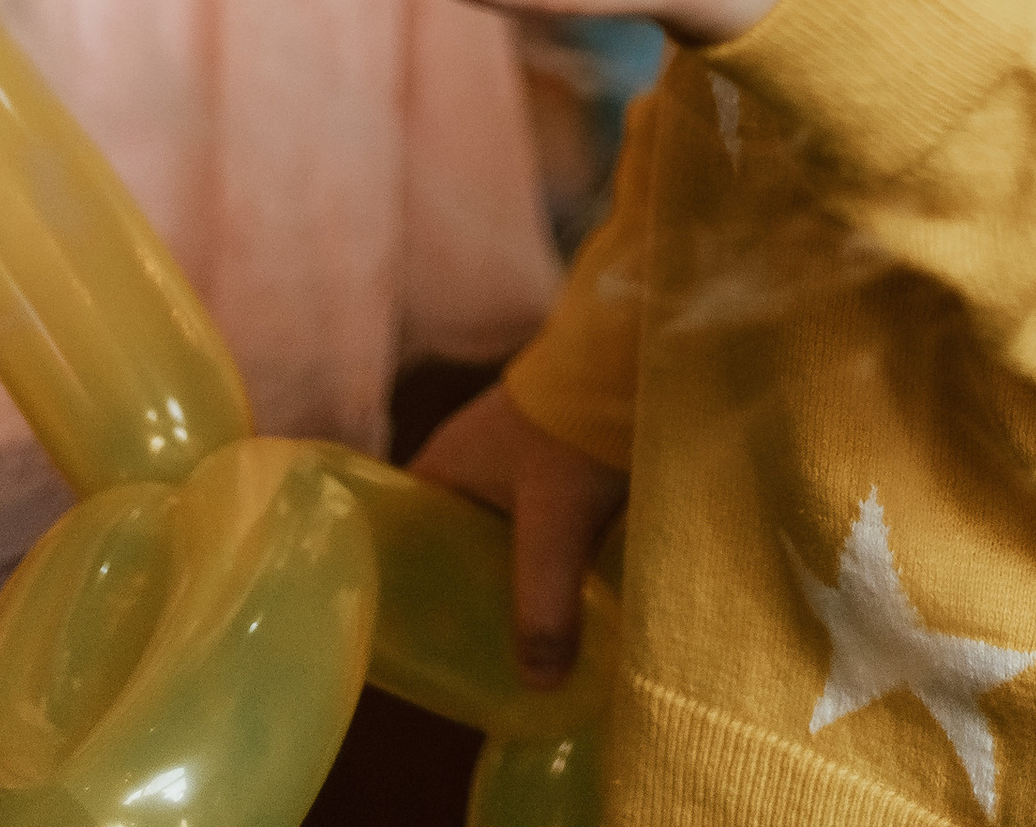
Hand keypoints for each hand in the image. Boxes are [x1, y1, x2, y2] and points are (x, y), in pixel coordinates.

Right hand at [413, 380, 625, 686]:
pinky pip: (535, 519)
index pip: (400, 535)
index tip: (415, 636)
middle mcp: (469, 459)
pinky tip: (562, 591)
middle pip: (450, 542)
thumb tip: (538, 685)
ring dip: (508, 574)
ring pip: (497, 532)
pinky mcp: (557, 456)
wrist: (635, 351)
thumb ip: (543, 604)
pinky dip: (544, 553)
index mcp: (443, 465)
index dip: (403, 585)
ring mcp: (514, 454)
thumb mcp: (556, 525)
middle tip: (471, 655)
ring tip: (516, 636)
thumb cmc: (575, 431)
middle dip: (463, 593)